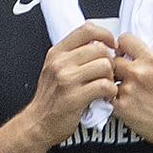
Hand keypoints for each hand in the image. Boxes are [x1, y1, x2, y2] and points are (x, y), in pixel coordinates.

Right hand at [22, 22, 121, 148]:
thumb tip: (98, 38)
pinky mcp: (74, 96)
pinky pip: (105, 85)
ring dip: (112, 78)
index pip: (86, 29)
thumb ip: (74, 54)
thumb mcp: (56, 68)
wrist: (39, 122)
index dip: (105, 34)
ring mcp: (66, 79)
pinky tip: (105, 97)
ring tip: (106, 86)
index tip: (112, 45)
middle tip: (108, 75)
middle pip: (100, 49)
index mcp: (58, 52)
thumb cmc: (52, 97)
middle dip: (111, 62)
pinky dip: (111, 92)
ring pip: (105, 66)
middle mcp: (60, 62)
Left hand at [107, 34, 152, 151]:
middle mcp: (139, 73)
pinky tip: (126, 106)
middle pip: (112, 60)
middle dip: (115, 69)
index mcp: (152, 61)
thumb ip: (149, 62)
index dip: (121, 47)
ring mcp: (129, 90)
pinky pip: (107, 99)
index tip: (122, 53)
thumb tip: (134, 57)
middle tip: (122, 77)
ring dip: (113, 87)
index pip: (124, 39)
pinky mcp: (123, 108)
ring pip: (107, 80)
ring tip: (128, 95)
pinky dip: (114, 103)